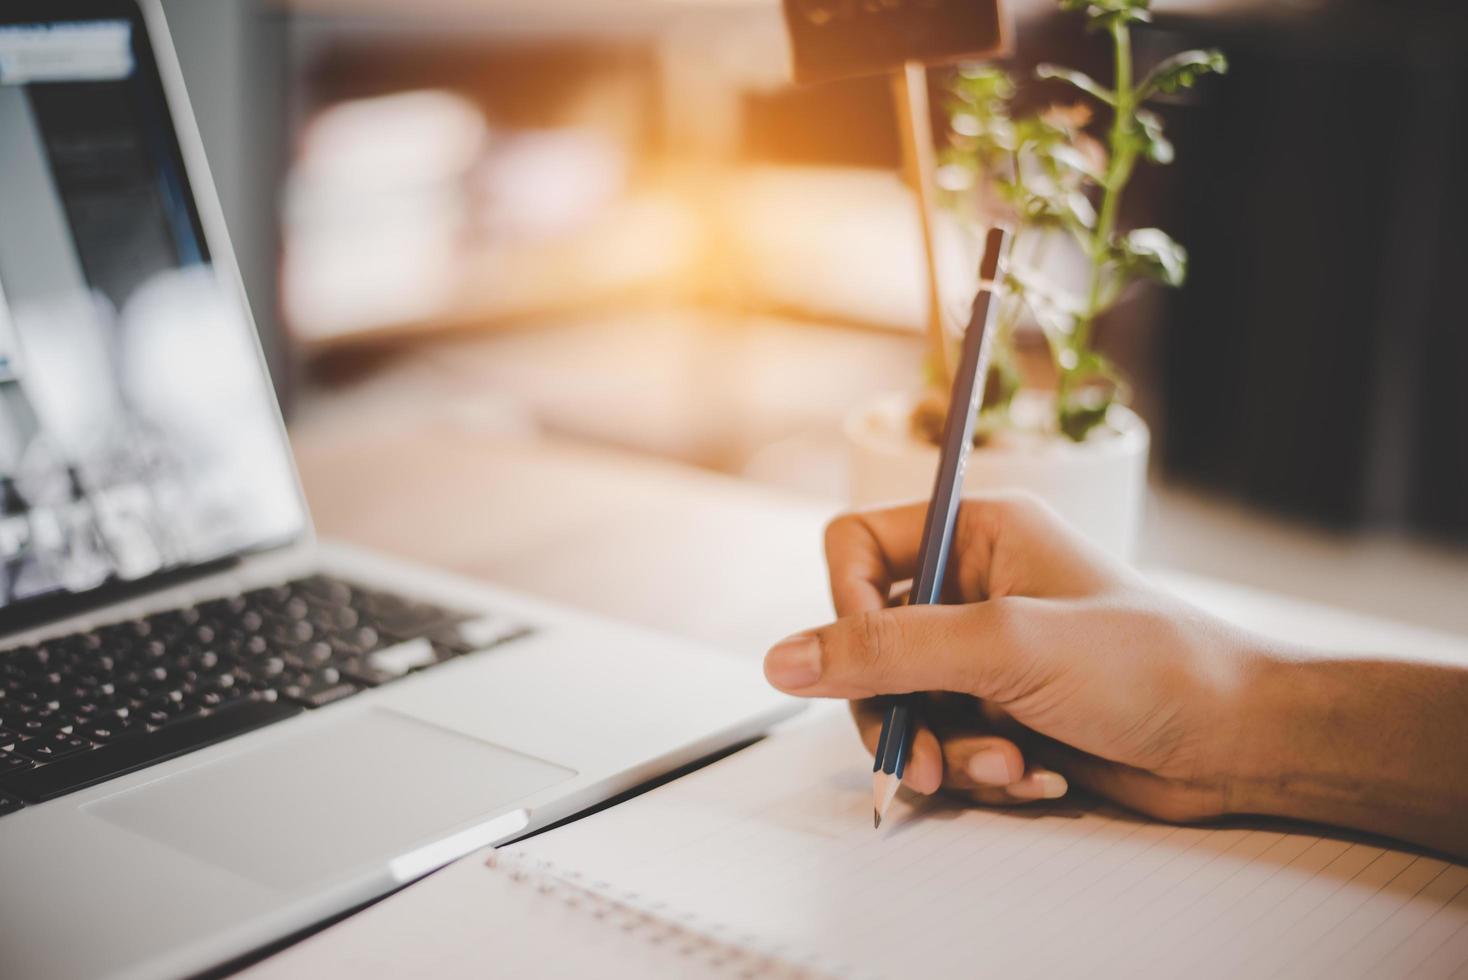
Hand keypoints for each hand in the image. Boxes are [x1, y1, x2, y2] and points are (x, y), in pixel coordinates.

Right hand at [762, 494, 1266, 821]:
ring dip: (947, 752)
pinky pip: (945, 745)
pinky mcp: (1003, 712)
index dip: (844, 607)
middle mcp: (974, 587)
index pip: (855, 548)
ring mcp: (987, 655)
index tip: (871, 662)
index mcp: (976, 533)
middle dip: (898, 711)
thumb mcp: (1004, 647)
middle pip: (868, 645)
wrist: (1239, 743)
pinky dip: (982, 771)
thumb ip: (887, 650)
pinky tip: (1037, 773)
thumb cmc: (1149, 666)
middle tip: (926, 758)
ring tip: (1008, 766)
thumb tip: (783, 657)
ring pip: (904, 707)